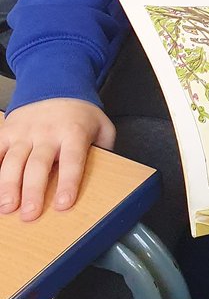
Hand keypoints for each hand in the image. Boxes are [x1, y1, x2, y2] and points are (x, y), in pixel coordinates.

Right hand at [0, 99, 115, 219]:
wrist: (56, 84)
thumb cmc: (79, 114)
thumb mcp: (101, 126)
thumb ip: (104, 150)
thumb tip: (108, 176)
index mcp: (73, 132)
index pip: (72, 160)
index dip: (68, 182)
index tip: (63, 204)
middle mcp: (47, 132)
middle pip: (39, 164)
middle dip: (33, 191)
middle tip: (30, 214)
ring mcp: (25, 131)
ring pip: (14, 160)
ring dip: (8, 185)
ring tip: (7, 207)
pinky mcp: (7, 131)